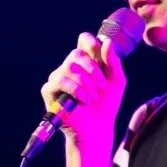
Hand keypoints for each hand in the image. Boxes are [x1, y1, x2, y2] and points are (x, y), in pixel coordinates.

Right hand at [40, 31, 126, 147]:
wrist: (97, 127)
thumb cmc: (106, 104)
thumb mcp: (116, 81)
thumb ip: (113, 61)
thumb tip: (107, 42)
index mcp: (86, 61)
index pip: (84, 40)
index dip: (93, 45)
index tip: (103, 60)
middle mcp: (69, 66)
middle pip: (77, 53)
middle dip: (93, 70)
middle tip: (100, 86)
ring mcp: (58, 77)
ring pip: (69, 66)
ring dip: (86, 82)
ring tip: (92, 96)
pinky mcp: (49, 90)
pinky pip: (60, 80)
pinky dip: (75, 90)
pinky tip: (82, 100)